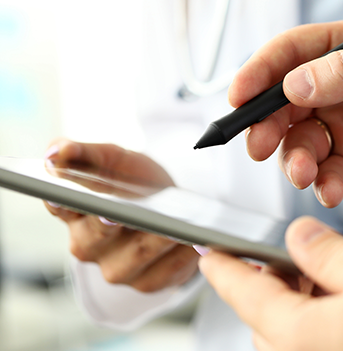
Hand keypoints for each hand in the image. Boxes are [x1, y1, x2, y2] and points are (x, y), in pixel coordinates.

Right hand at [43, 139, 199, 291]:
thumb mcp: (115, 160)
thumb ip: (86, 153)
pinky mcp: (147, 282)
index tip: (60, 195)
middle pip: (96, 235)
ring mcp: (116, 268)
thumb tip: (58, 150)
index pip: (59, 206)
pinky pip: (166, 269)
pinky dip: (181, 254)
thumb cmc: (137, 184)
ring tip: (174, 225)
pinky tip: (195, 241)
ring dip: (156, 238)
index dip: (59, 202)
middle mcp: (88, 245)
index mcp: (74, 213)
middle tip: (116, 214)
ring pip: (136, 253)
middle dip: (107, 225)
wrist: (172, 210)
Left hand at [198, 216, 342, 350]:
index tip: (210, 256)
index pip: (245, 295)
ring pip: (298, 333)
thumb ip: (326, 252)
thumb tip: (300, 239)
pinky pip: (325, 344)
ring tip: (335, 270)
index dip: (225, 269)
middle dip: (276, 282)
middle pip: (269, 319)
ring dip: (305, 300)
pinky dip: (328, 319)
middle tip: (295, 253)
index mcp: (298, 336)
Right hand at [229, 20, 342, 209]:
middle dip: (265, 123)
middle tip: (259, 143)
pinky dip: (321, 184)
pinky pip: (322, 177)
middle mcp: (340, 90)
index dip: (260, 72)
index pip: (292, 53)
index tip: (239, 96)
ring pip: (297, 144)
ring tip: (308, 173)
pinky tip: (336, 188)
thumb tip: (295, 81)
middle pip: (282, 103)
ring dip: (294, 159)